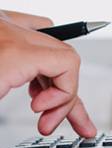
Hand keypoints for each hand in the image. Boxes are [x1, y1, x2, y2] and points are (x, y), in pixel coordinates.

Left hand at [0, 10, 95, 136]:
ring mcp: (8, 25)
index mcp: (10, 52)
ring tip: (48, 106)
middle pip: (67, 57)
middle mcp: (12, 32)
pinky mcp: (4, 25)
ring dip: (58, 78)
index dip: (66, 93)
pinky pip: (39, 31)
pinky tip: (40, 77)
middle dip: (67, 93)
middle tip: (53, 121)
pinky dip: (47, 56)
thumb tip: (43, 113)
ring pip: (55, 46)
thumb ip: (26, 104)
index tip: (43, 112)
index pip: (68, 63)